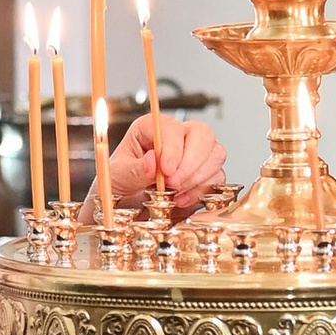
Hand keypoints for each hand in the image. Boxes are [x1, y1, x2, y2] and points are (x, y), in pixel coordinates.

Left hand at [107, 117, 228, 217]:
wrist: (126, 206)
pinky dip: (202, 191)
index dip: (172, 149)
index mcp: (151, 128)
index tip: (166, 170)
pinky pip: (217, 177)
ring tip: (175, 193)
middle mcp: (177, 137)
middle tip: (173, 183)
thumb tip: (153, 161)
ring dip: (198, 178)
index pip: (172, 128)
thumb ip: (135, 170)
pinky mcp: (205, 175)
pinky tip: (181, 199)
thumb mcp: (118, 177)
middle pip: (203, 134)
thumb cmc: (120, 184)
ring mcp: (195, 154)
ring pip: (216, 154)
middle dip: (191, 162)